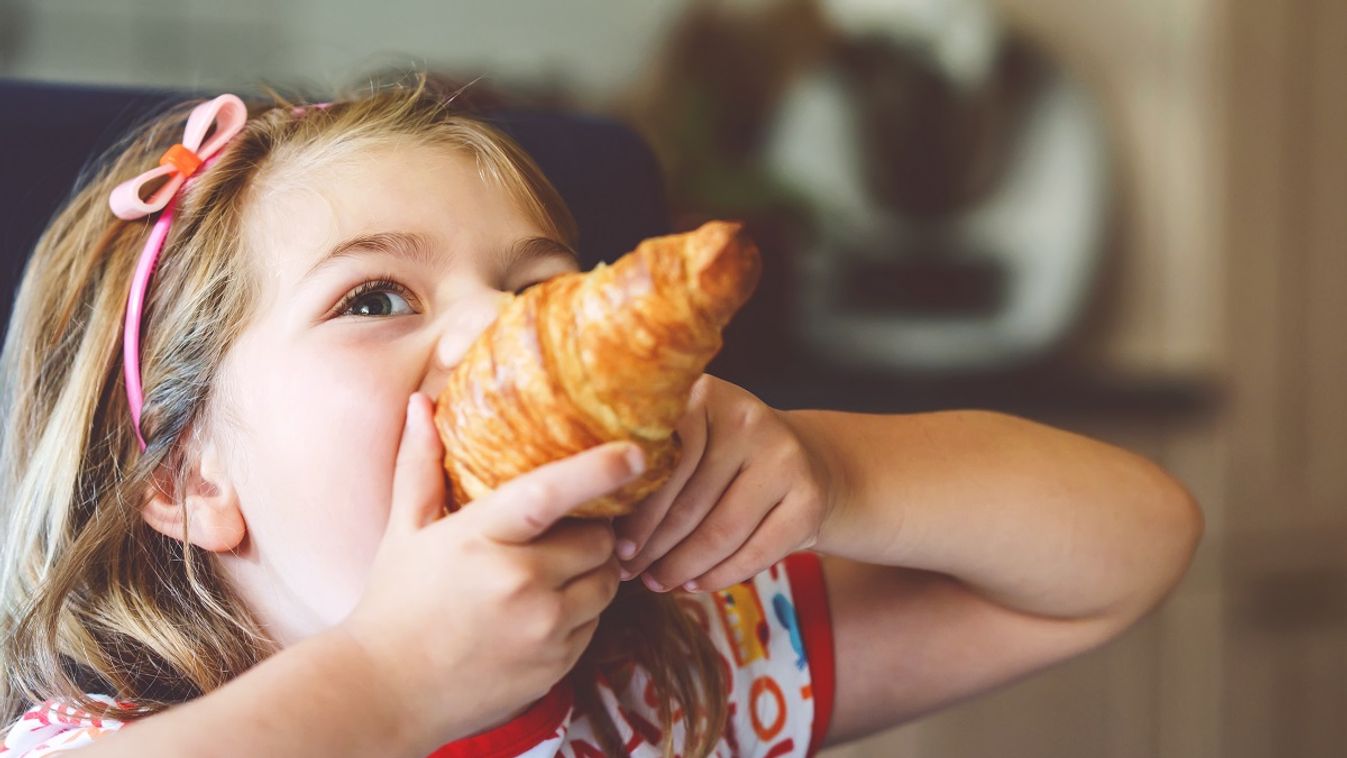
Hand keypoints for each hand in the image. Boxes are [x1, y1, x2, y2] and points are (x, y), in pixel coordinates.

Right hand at [339, 393, 644, 750]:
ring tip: (553, 570)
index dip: (599, 470)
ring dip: (593, 570)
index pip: (551, 494)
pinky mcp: (557, 664)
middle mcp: (519, 584)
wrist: (387, 692)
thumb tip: (422, 401)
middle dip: (592, 529)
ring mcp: (543, 629)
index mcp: (480, 540)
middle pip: (597, 539)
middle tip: (564, 529)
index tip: (635, 451)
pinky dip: (582, 611)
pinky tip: (543, 609)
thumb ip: (420, 465)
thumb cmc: (394, 603)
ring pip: (607, 581)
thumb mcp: (404, 531)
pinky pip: (596, 623)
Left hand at [614, 375, 834, 593]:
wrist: (806, 461)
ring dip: (681, 566)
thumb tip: (594, 514)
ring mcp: (785, 458)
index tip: (615, 543)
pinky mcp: (809, 500)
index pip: (665, 459)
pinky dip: (718, 576)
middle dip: (654, 545)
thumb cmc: (722, 458)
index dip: (637, 509)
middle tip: (629, 570)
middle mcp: (749, 419)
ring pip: (721, 531)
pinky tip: (693, 584)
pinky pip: (755, 552)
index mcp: (708, 397)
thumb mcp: (689, 438)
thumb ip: (651, 460)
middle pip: (691, 499)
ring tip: (656, 581)